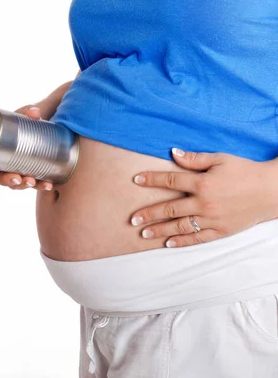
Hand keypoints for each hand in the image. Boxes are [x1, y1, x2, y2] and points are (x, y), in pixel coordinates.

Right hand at [0, 105, 53, 190]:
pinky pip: (34, 183)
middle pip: (2, 178)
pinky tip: (48, 185)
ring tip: (32, 182)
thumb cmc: (23, 121)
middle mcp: (5, 163)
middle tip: (18, 179)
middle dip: (9, 181)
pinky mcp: (31, 172)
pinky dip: (41, 185)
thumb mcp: (22, 115)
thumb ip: (27, 111)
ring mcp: (18, 169)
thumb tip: (35, 113)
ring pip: (17, 183)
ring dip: (24, 185)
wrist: (39, 125)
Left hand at [131, 148, 277, 247]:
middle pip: (169, 208)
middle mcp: (204, 203)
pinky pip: (197, 238)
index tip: (136, 180)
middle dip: (148, 214)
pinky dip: (182, 241)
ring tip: (143, 233)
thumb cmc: (246, 171)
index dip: (151, 179)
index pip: (170, 180)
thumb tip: (173, 153)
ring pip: (180, 226)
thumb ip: (195, 159)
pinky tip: (168, 243)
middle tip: (132, 219)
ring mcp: (212, 219)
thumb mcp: (221, 159)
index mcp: (202, 183)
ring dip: (160, 230)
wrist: (273, 190)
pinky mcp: (221, 231)